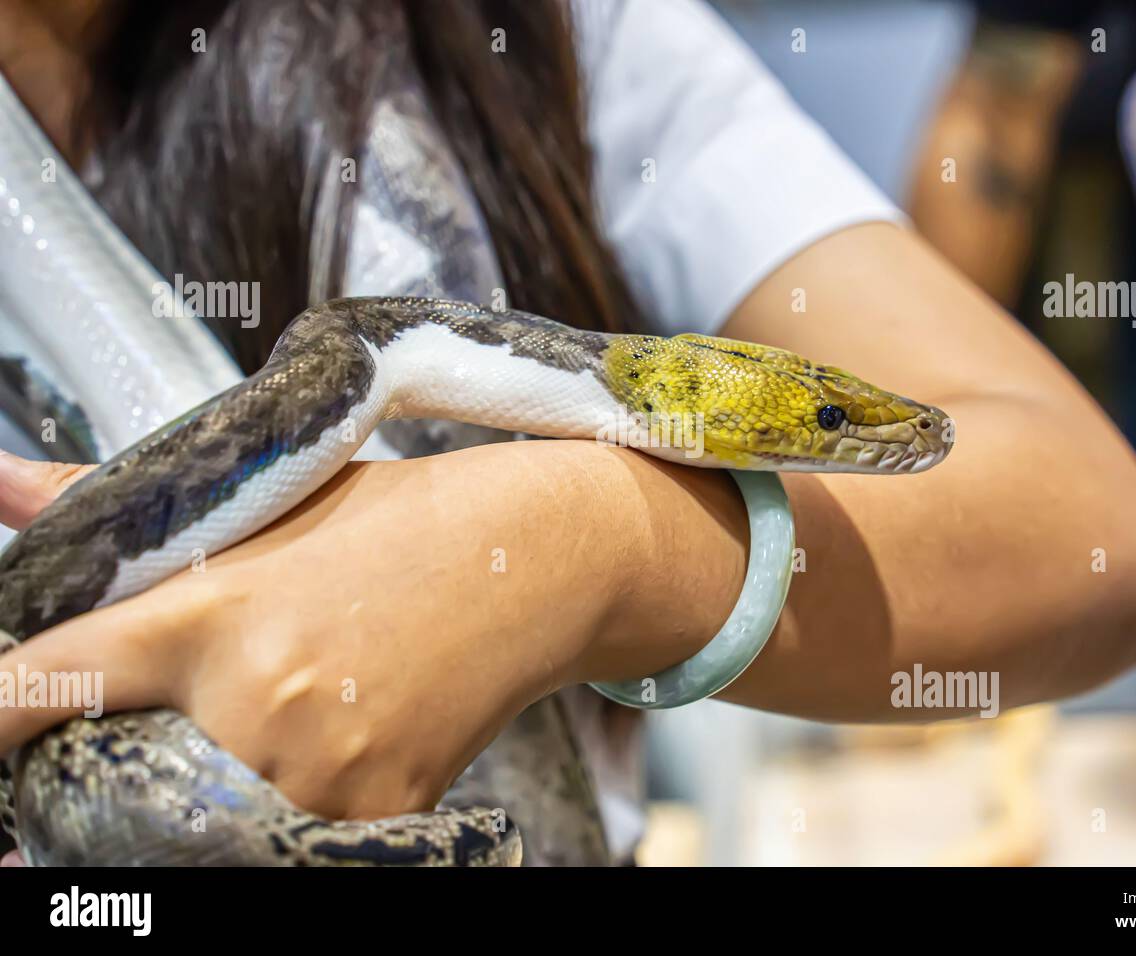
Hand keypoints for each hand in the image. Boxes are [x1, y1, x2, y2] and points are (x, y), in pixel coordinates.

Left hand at [0, 441, 742, 844]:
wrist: (543, 559)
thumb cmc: (404, 521)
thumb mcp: (274, 496)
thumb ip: (127, 500)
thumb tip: (4, 484)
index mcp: (212, 606)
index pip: (49, 682)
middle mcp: (252, 695)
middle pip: (108, 783)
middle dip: (106, 770)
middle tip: (164, 729)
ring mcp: (317, 767)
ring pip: (197, 826)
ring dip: (197, 797)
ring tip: (264, 725)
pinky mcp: (375, 813)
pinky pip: (289, 845)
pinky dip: (285, 814)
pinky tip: (327, 749)